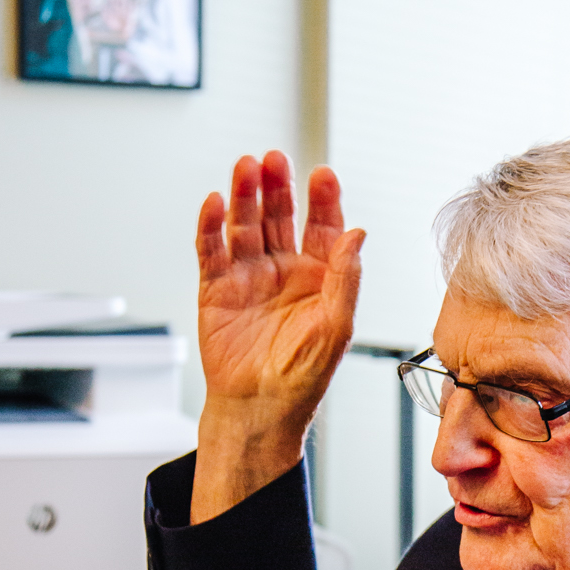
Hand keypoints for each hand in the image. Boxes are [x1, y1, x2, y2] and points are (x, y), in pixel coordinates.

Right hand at [190, 153, 363, 520]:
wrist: (259, 410)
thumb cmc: (302, 378)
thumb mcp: (336, 327)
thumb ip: (347, 278)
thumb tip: (358, 233)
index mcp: (320, 279)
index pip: (324, 228)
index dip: (323, 200)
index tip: (323, 175)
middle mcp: (284, 272)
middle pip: (280, 217)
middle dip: (279, 187)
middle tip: (276, 158)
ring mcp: (249, 278)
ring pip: (246, 225)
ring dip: (246, 196)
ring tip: (246, 167)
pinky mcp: (216, 290)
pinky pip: (212, 251)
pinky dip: (211, 226)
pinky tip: (216, 203)